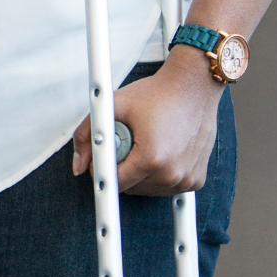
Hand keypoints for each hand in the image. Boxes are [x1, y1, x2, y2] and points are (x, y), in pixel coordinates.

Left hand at [71, 50, 220, 198]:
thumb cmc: (157, 93)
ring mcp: (187, 179)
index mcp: (152, 158)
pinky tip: (162, 152)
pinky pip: (166, 187)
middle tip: (130, 142)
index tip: (104, 156)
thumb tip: (79, 166)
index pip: (114, 182)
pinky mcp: (196, 181)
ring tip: (147, 145)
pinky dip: (159, 175)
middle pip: (130, 188)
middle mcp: (172, 173)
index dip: (103, 169)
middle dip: (122, 169)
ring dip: (140, 174)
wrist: (194, 86)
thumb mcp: (113, 106)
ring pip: (147, 190)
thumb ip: (86, 135)